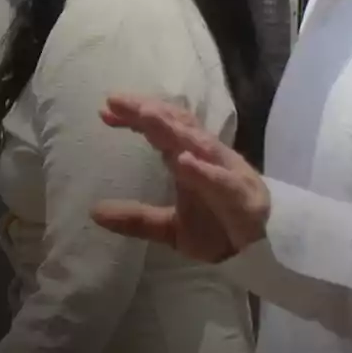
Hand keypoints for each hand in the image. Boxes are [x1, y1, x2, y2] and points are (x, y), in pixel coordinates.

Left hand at [90, 95, 269, 262]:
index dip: (137, 116)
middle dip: (150, 111)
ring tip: (147, 116)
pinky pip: (222, 180)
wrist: (258, 252)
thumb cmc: (217, 228)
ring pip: (200, 144)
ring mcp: (227, 174)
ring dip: (174, 129)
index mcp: (192, 159)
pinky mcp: (241, 196)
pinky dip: (203, 170)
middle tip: (117, 100)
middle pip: (179, 126)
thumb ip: (137, 218)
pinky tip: (183, 160)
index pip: (164, 128)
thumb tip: (94, 212)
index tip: (105, 109)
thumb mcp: (169, 227)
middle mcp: (209, 158)